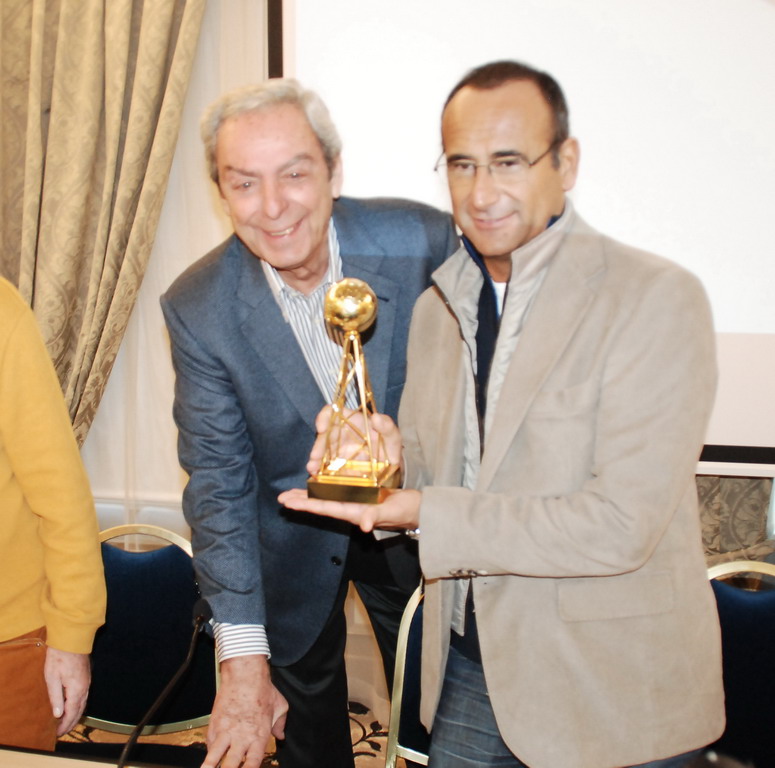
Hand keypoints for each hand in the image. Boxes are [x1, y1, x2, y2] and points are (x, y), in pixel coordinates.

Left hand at [43, 647, 90, 735]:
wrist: (72, 639)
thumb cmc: (59, 657)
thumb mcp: (52, 677)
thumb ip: (55, 697)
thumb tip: (58, 714)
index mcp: (76, 689)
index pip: (71, 712)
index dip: (65, 724)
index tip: (58, 733)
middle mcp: (85, 687)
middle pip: (80, 710)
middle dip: (71, 722)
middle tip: (62, 732)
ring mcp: (87, 681)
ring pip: (83, 703)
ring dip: (76, 714)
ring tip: (67, 723)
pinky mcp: (86, 677)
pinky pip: (84, 696)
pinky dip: (79, 705)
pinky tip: (73, 706)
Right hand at [203, 655, 287, 767]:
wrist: (244, 674)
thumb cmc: (263, 689)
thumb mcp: (280, 706)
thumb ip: (280, 723)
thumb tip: (281, 735)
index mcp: (259, 736)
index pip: (253, 763)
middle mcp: (242, 737)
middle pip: (232, 765)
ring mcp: (226, 732)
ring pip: (215, 757)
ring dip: (210, 766)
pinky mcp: (215, 724)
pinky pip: (210, 744)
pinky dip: (209, 753)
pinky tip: (208, 760)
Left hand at [279, 487, 421, 533]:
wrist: (418, 509)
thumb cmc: (405, 511)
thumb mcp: (391, 512)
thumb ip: (377, 516)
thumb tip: (364, 524)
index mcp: (354, 512)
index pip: (325, 508)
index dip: (305, 505)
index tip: (287, 502)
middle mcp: (351, 508)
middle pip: (321, 504)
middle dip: (301, 501)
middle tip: (281, 497)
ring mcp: (356, 502)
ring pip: (327, 498)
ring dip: (310, 495)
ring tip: (292, 492)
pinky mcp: (362, 495)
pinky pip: (339, 491)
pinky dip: (326, 487)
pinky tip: (319, 483)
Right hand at [307, 406, 403, 476]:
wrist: (390, 469)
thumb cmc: (389, 447)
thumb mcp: (393, 437)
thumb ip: (388, 427)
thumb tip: (377, 418)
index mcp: (352, 420)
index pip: (333, 411)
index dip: (324, 416)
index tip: (321, 427)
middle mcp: (341, 433)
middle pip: (324, 433)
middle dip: (318, 444)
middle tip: (316, 456)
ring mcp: (336, 449)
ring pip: (321, 449)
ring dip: (315, 458)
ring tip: (313, 468)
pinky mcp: (335, 464)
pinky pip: (323, 464)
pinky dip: (317, 468)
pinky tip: (314, 473)